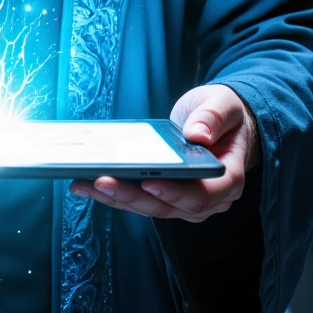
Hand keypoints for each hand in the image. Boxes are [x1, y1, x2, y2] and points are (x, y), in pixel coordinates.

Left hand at [69, 84, 260, 222]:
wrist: (220, 125)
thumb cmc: (224, 116)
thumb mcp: (223, 105)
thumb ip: (213, 118)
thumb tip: (197, 135)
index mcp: (227, 179)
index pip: (204, 194)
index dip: (177, 193)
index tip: (149, 183)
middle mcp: (208, 199)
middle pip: (169, 206)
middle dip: (132, 196)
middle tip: (101, 181)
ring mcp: (184, 202)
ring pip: (149, 207)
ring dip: (116, 198)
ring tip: (84, 183)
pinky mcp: (165, 197)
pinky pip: (139, 200)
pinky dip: (114, 194)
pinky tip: (88, 183)